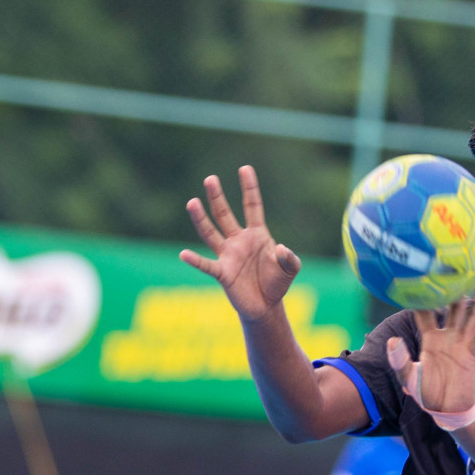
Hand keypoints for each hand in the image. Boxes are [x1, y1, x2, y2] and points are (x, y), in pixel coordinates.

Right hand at [179, 166, 300, 320]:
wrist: (266, 306)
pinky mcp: (223, 273)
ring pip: (211, 233)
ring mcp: (228, 255)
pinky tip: (184, 254)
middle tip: (210, 179)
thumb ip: (290, 258)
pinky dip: (195, 260)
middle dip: (217, 197)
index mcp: (257, 235)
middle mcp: (239, 241)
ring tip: (192, 202)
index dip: (249, 188)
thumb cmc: (277, 283)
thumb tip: (280, 249)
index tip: (245, 168)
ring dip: (201, 219)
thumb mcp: (290, 268)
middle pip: (225, 214)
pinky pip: (206, 265)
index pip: (252, 206)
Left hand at [387, 273, 474, 414]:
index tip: (420, 274)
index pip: (425, 311)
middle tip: (459, 264)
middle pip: (454, 307)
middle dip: (457, 286)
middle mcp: (448, 336)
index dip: (422, 295)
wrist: (445, 411)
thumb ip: (399, 361)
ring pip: (472, 316)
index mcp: (430, 338)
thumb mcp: (408, 378)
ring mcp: (462, 345)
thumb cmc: (426, 393)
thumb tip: (394, 341)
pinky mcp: (472, 357)